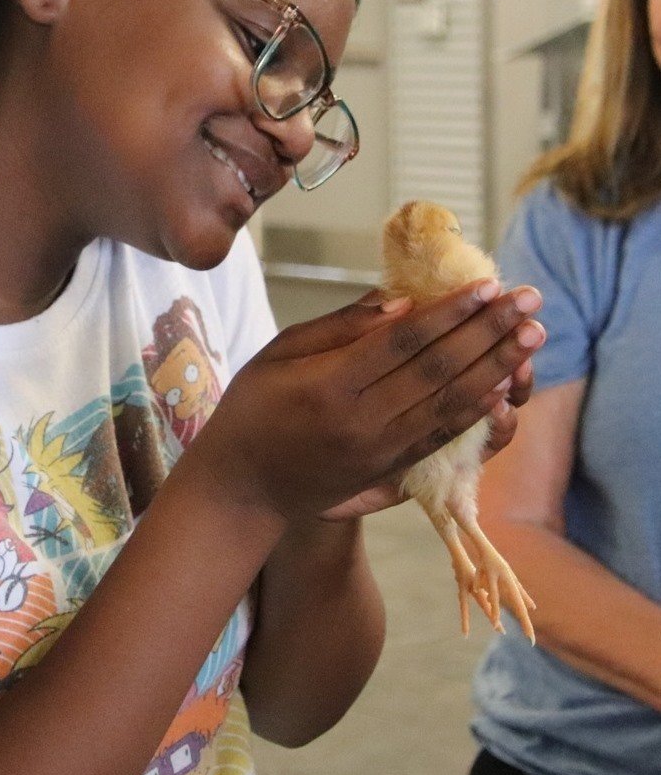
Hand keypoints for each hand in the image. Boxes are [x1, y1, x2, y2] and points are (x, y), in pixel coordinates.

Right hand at [197, 284, 544, 522]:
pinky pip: (443, 436)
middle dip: (489, 331)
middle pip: (438, 370)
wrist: (242, 489)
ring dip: (497, 367)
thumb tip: (400, 301)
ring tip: (532, 335)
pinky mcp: (390, 471)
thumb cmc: (250, 409)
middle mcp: (362, 421)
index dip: (450, 312)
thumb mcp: (276, 354)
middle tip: (530, 299)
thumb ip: (338, 327)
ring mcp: (379, 451)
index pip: (404, 342)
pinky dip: (478, 410)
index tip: (487, 284)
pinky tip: (504, 385)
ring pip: (451, 404)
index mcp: (329, 386)